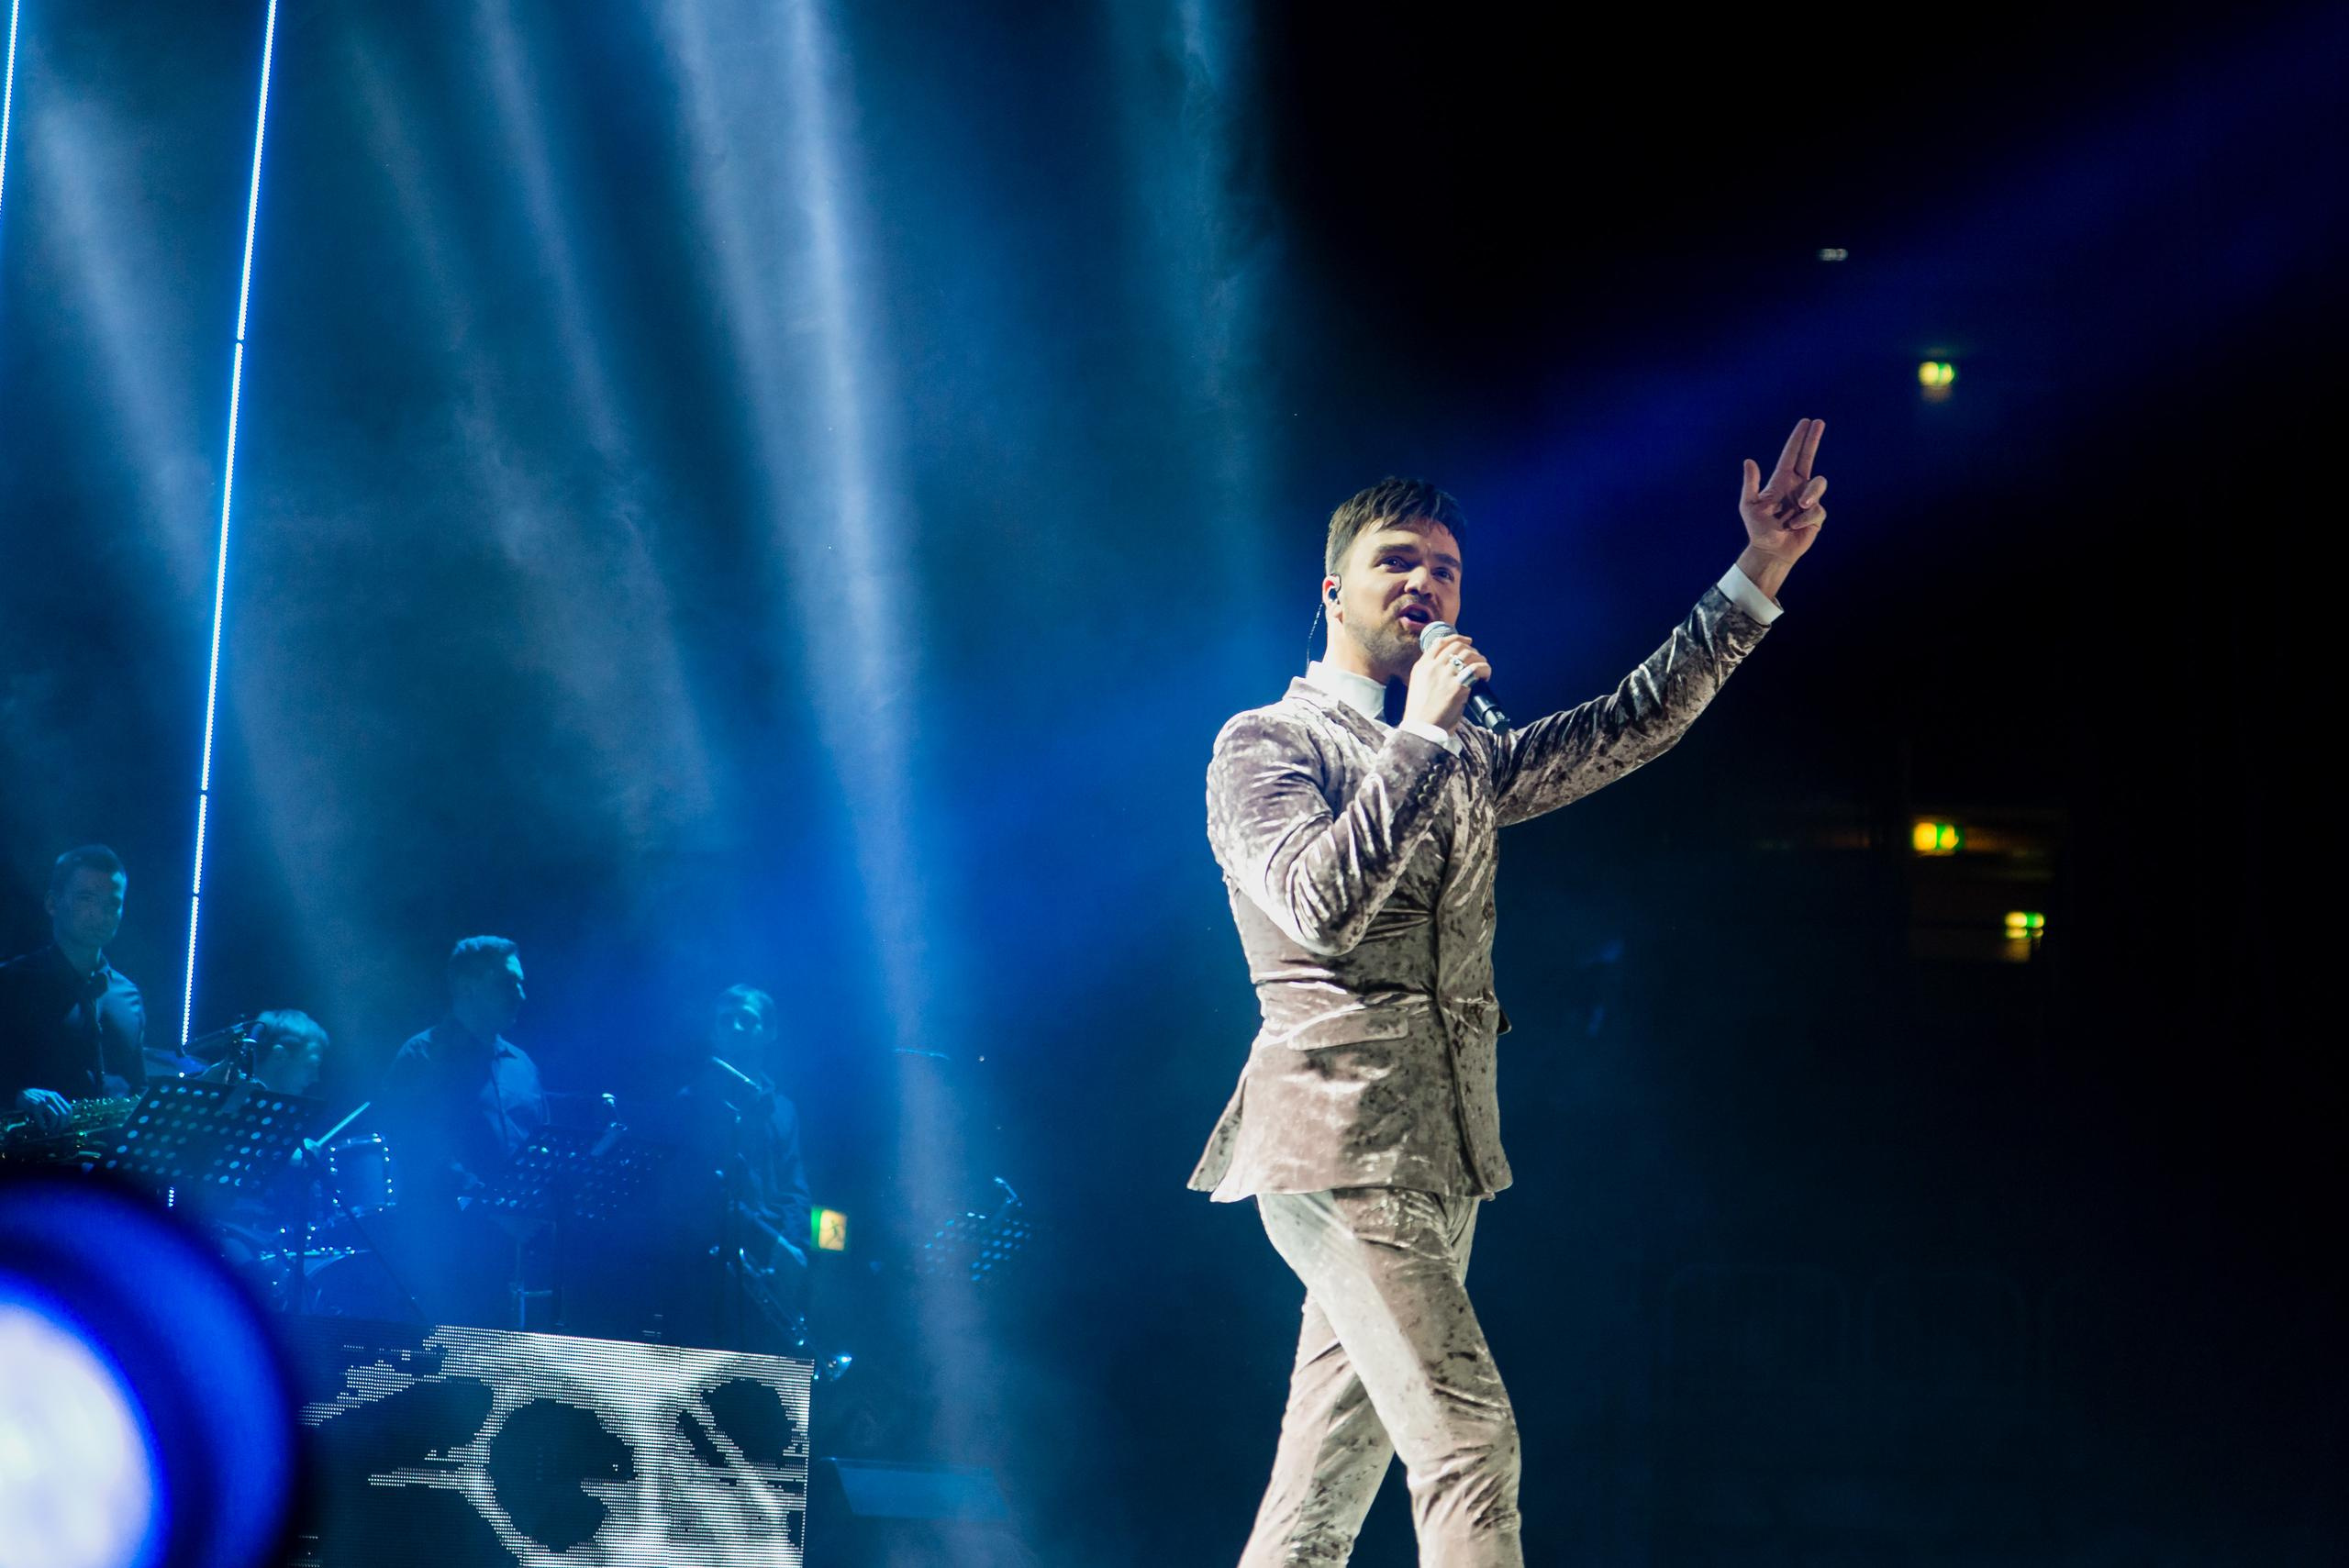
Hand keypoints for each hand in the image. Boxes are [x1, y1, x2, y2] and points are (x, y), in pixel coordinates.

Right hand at [11, 1087, 71, 1134]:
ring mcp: (43, 1102)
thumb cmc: (34, 1100)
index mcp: (56, 1097)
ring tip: (48, 1130)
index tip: (63, 1126)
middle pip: (63, 1114)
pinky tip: (42, 1128)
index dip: (67, 1120)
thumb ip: (54, 1108)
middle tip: (55, 1131)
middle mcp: (51, 1098)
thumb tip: (60, 1123)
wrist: (21, 1093)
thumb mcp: (47, 1100)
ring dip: (53, 1127)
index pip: (68, 1109)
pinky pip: (42, 1120)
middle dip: (61, 1126)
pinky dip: (43, 1127)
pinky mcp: (34, 1107)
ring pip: (55, 1117)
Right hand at [1402, 632, 1490, 733]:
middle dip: (1470, 648)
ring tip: (1483, 667)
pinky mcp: (1458, 686)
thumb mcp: (1418, 686)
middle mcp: (1433, 667)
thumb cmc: (1421, 712)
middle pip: (1456, 646)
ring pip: (1468, 654)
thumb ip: (1430, 674)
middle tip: (1477, 656)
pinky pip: (1476, 669)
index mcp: (1421, 666)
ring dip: (1479, 658)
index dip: (1456, 638)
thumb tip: (1450, 668)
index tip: (1466, 641)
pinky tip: (1485, 676)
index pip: (1439, 642)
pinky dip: (1484, 669)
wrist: (1421, 728)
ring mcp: (1445, 675)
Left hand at [1740, 417, 1828, 563]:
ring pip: (1818, 485)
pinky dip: (1804, 520)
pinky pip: (1817, 510)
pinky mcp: (1817, 515)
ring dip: (1810, 497)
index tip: (1806, 422)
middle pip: (1809, 457)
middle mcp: (1796, 487)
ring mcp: (1808, 499)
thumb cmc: (1758, 529)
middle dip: (1813, 439)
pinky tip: (1795, 527)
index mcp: (1781, 481)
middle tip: (1819, 422)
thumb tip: (1749, 461)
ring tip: (1797, 511)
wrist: (1771, 551)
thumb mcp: (1749, 506)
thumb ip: (1751, 484)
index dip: (1798, 439)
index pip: (1791, 455)